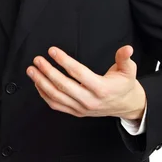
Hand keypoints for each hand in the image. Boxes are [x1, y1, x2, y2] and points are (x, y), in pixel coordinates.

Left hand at [26, 45, 145, 119]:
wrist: (125, 105)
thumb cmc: (124, 85)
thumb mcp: (129, 70)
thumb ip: (125, 58)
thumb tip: (127, 48)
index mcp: (101, 88)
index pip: (78, 73)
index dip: (64, 61)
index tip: (52, 51)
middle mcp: (89, 100)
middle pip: (63, 86)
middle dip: (47, 71)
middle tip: (37, 59)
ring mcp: (81, 108)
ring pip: (56, 97)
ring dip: (41, 83)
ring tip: (32, 70)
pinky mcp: (76, 112)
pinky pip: (56, 105)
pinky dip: (44, 94)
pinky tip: (38, 83)